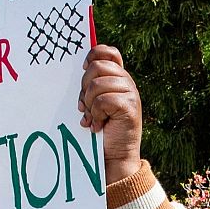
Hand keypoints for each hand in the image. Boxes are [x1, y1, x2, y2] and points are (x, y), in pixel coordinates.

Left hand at [78, 45, 141, 181]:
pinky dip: (96, 114)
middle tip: (85, 107)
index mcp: (118, 78)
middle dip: (84, 88)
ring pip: (97, 84)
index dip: (93, 55)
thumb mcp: (94, 103)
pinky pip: (103, 100)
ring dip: (89, 104)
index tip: (83, 70)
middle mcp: (126, 82)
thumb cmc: (101, 129)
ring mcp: (131, 93)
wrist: (115, 156)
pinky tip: (98, 125)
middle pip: (97, 67)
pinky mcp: (130, 106)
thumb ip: (91, 85)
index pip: (108, 52)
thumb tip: (79, 69)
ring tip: (92, 118)